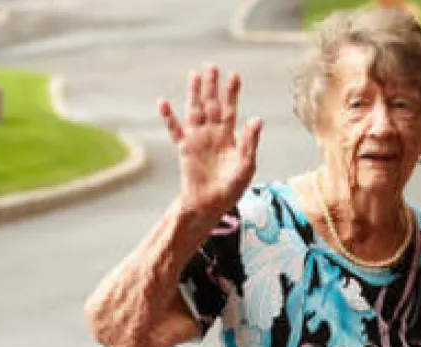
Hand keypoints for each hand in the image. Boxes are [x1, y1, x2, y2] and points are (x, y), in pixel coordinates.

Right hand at [158, 64, 262, 218]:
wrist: (210, 205)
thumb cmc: (231, 188)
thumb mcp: (246, 165)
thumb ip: (250, 142)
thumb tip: (257, 119)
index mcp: (229, 138)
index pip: (231, 110)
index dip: (232, 93)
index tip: (234, 75)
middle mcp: (213, 135)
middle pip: (212, 105)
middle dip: (212, 87)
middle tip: (212, 66)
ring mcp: (197, 140)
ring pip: (195, 111)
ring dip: (194, 94)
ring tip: (194, 75)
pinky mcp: (184, 149)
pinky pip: (174, 130)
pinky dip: (168, 117)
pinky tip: (163, 102)